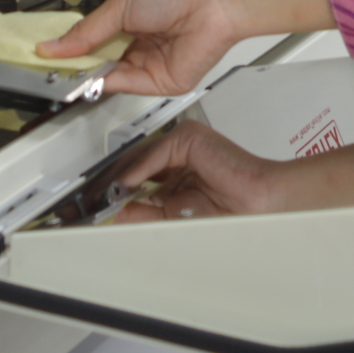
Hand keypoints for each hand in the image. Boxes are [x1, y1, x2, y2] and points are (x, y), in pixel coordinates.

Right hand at [38, 0, 335, 97]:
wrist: (214, 1)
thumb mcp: (121, 5)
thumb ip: (87, 31)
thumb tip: (55, 45)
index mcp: (132, 19)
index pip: (94, 38)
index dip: (71, 46)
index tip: (46, 51)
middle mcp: (140, 43)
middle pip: (99, 60)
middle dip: (75, 63)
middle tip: (47, 64)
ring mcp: (150, 64)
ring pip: (109, 76)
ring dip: (87, 74)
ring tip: (62, 69)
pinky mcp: (162, 82)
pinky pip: (126, 86)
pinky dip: (105, 83)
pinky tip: (87, 77)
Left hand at [106, 121, 353, 220]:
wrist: (255, 202)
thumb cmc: (229, 209)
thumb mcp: (174, 215)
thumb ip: (145, 211)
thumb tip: (117, 211)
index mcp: (178, 176)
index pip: (142, 177)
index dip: (121, 188)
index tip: (102, 201)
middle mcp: (179, 157)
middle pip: (139, 163)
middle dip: (119, 181)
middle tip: (98, 198)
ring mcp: (184, 144)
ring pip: (144, 156)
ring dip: (124, 175)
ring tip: (107, 192)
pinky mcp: (189, 137)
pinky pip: (156, 152)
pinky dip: (139, 169)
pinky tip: (128, 184)